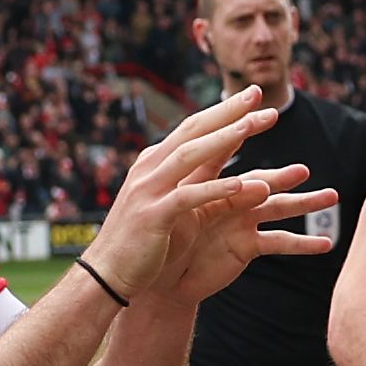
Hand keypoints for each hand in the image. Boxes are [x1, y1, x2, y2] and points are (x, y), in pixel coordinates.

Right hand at [80, 89, 302, 303]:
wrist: (107, 272)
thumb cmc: (141, 238)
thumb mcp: (165, 198)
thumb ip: (186, 176)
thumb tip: (213, 152)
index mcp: (154, 162)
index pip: (193, 127)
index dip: (223, 110)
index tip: (253, 95)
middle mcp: (149, 169)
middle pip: (193, 131)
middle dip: (227, 112)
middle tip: (258, 94)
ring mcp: (149, 191)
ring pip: (190, 156)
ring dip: (223, 139)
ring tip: (253, 125)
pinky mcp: (154, 217)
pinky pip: (188, 197)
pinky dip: (215, 189)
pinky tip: (242, 184)